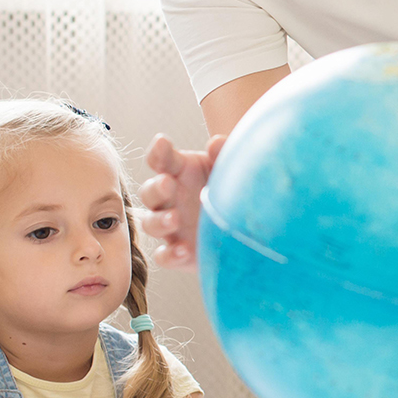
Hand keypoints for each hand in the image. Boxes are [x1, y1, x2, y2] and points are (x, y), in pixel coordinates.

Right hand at [138, 133, 224, 268]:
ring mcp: (172, 226)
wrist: (247, 227)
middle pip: (150, 191)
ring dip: (158, 220)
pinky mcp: (179, 252)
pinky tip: (183, 250)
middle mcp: (172, 198)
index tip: (162, 141)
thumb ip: (223, 155)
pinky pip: (164, 256)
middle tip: (168, 183)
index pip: (162, 159)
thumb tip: (216, 142)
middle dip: (156, 187)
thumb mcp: (231, 169)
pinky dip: (169, 254)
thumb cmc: (232, 189)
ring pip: (150, 223)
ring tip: (174, 218)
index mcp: (181, 172)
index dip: (159, 151)